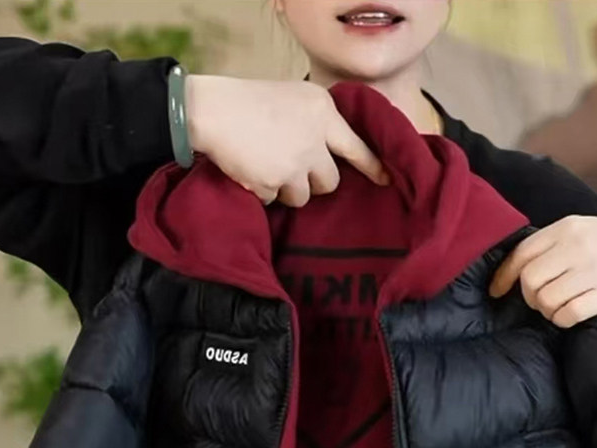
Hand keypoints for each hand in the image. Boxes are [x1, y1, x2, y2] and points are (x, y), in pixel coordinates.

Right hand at [185, 75, 389, 206]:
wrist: (210, 110)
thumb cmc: (247, 102)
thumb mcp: (292, 98)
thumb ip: (315, 123)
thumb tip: (327, 156)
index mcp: (322, 111)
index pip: (356, 146)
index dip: (371, 167)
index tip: (386, 181)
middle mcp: (315, 137)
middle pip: (330, 181)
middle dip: (313, 182)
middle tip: (293, 169)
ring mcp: (296, 162)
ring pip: (303, 196)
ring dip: (287, 190)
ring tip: (266, 167)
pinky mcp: (276, 183)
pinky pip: (275, 200)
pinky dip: (263, 192)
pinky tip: (250, 171)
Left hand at [488, 215, 596, 327]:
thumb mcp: (584, 231)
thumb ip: (552, 243)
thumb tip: (513, 267)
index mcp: (568, 228)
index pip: (522, 253)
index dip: (504, 276)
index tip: (496, 291)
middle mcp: (579, 246)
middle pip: (530, 280)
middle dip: (529, 296)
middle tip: (540, 301)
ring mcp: (593, 270)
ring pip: (546, 299)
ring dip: (546, 310)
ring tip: (557, 308)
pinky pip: (568, 314)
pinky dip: (562, 320)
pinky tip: (569, 316)